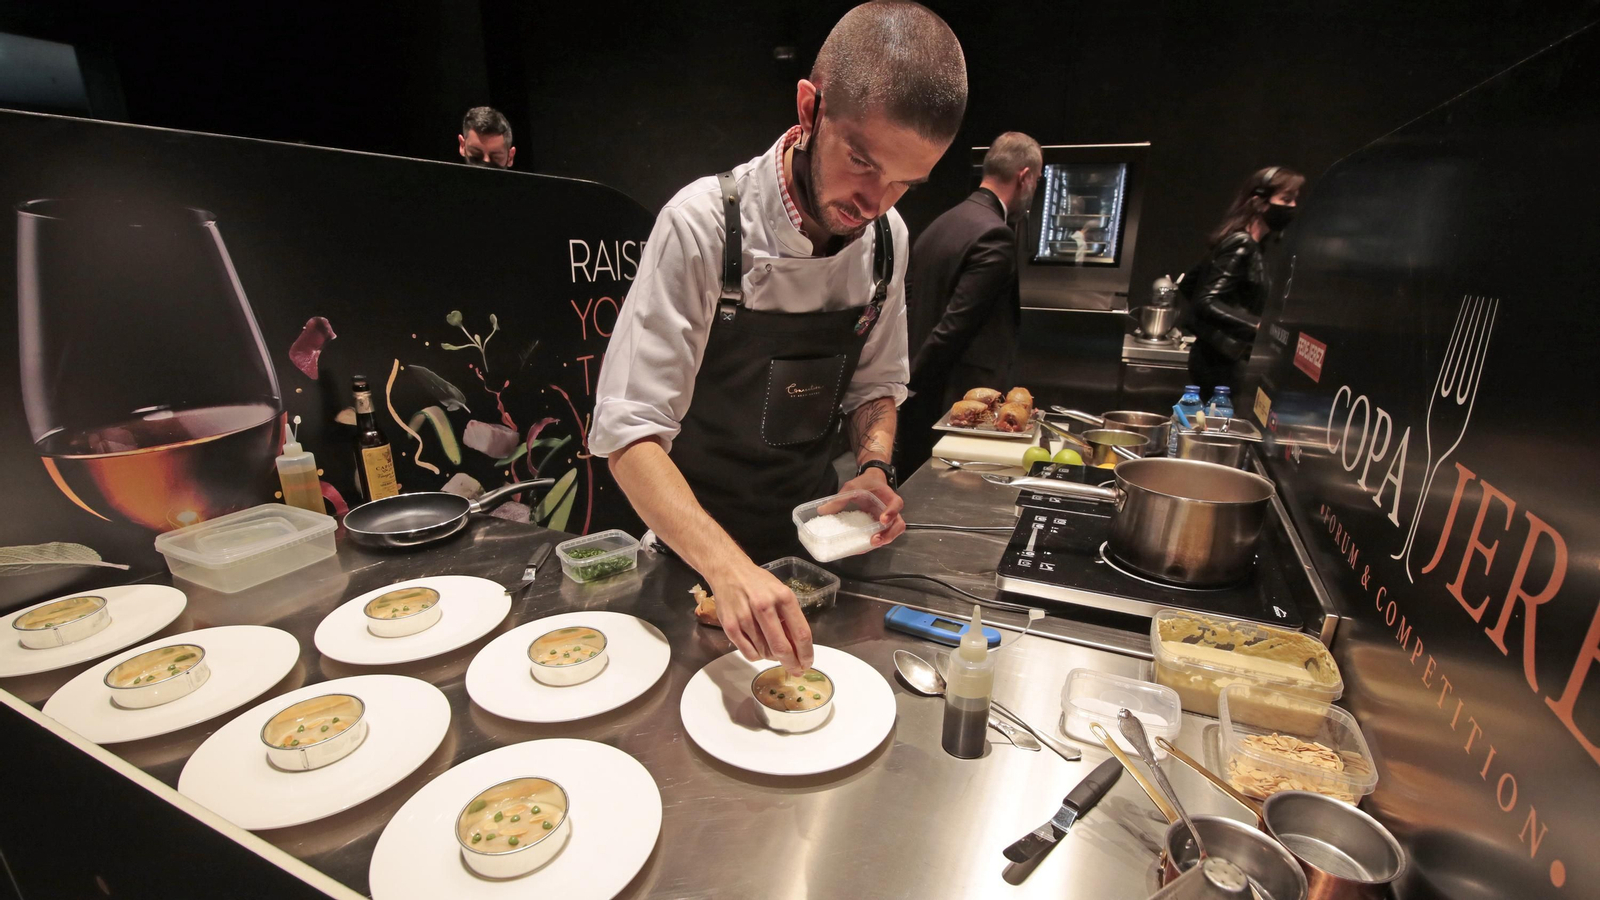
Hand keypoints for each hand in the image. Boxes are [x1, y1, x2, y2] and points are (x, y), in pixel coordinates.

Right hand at [708, 560, 813, 674]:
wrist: (729, 571)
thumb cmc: (759, 584)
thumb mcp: (781, 593)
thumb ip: (790, 618)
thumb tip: (799, 649)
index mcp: (783, 597)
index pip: (801, 633)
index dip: (806, 653)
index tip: (808, 663)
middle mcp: (764, 606)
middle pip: (782, 647)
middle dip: (792, 664)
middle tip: (796, 670)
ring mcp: (745, 617)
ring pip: (765, 652)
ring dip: (772, 657)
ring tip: (773, 649)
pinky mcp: (730, 626)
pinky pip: (749, 653)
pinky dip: (757, 656)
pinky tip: (759, 648)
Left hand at [839, 467, 905, 548]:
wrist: (871, 482)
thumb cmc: (865, 483)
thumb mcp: (852, 486)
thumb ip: (840, 498)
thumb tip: (822, 510)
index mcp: (888, 497)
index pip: (896, 504)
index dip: (892, 512)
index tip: (883, 520)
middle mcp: (891, 510)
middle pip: (898, 525)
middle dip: (889, 534)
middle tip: (875, 539)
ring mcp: (887, 520)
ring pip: (892, 533)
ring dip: (882, 541)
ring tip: (869, 545)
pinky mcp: (880, 526)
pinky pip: (880, 535)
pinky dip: (872, 542)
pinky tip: (861, 547)